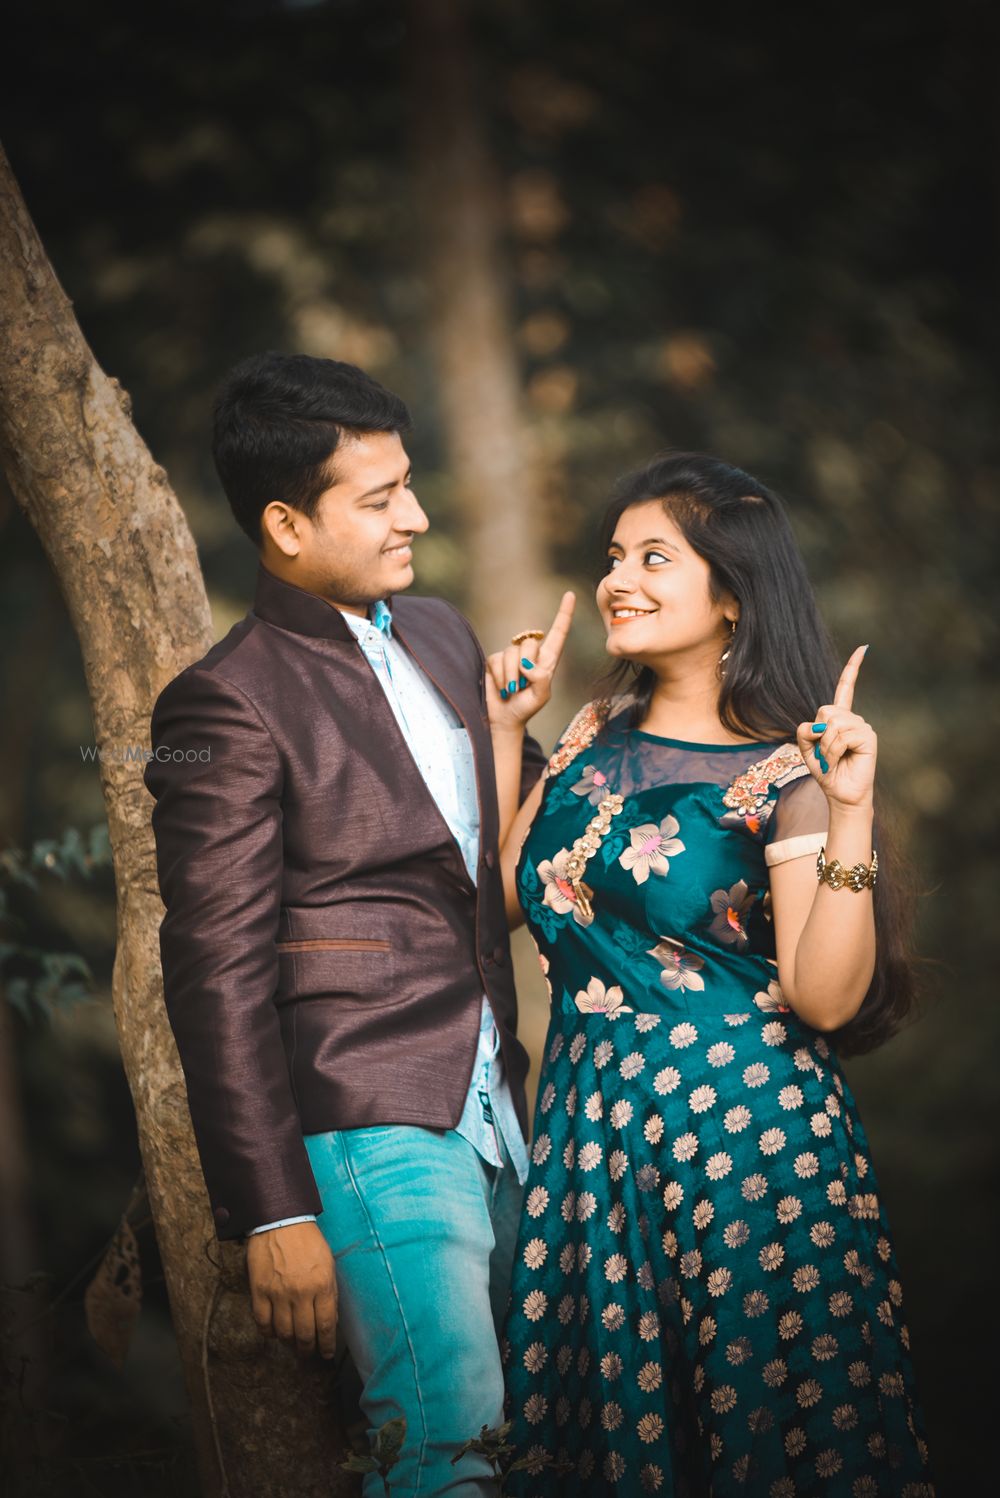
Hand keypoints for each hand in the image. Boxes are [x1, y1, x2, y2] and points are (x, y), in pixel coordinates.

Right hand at [246, 1221, 337, 1358]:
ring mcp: (278, 1293)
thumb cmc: (308, 1241)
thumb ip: (329, 1293)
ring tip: (292, 1344)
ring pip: (283, 1333)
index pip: (326, 1326)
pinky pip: (262, 1322)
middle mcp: (300, 1293)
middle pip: (304, 1335)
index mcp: (322, 1285)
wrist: (281, 1220)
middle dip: (307, 1349)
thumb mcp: (328, 1264)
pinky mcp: (259, 1291)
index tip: (325, 1353)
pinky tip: (273, 1333)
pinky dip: (268, 1333)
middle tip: (308, 1353)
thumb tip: (329, 1320)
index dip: (326, 1345)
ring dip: (289, 1343)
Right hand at [485, 591, 575, 728]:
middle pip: (530, 643)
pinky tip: (502, 688)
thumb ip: (540, 678)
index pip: (558, 633)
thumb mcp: (541, 696)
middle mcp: (530, 654)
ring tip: (513, 690)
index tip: (570, 594)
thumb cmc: (526, 708)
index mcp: (548, 660)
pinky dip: (500, 677)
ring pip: (512, 652)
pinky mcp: (495, 660)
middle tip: (523, 687)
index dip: (564, 614)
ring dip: (512, 676)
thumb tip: (526, 662)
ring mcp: (512, 656)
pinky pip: (497, 660)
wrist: (505, 718)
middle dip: (525, 666)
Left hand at [796, 645, 876, 809]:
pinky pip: (841, 736)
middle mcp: (853, 719)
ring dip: (824, 747)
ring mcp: (862, 727)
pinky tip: (839, 760)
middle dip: (817, 734)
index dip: (853, 669)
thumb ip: (804, 732)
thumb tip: (818, 723)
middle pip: (826, 710)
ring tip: (831, 760)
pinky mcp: (869, 737)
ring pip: (832, 724)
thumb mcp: (806, 750)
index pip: (846, 688)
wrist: (840, 793)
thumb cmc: (826, 771)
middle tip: (823, 753)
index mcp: (839, 718)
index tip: (864, 648)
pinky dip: (832, 750)